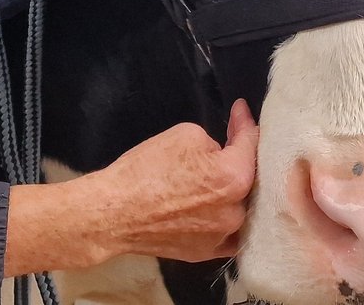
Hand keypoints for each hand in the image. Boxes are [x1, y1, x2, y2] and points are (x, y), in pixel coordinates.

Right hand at [6, 101, 258, 274]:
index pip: (250, 144)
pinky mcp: (206, 253)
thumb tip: (221, 152)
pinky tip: (219, 209)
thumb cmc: (145, 170)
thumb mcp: (184, 135)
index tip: (240, 111)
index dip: (244, 123)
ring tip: (221, 177)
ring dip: (234, 191)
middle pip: (249, 179)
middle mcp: (236, 212)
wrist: (112, 213)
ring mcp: (222, 237)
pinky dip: (225, 219)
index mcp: (234, 178)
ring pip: (239, 207)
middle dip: (240, 159)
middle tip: (231, 141)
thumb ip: (214, 142)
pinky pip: (227, 234)